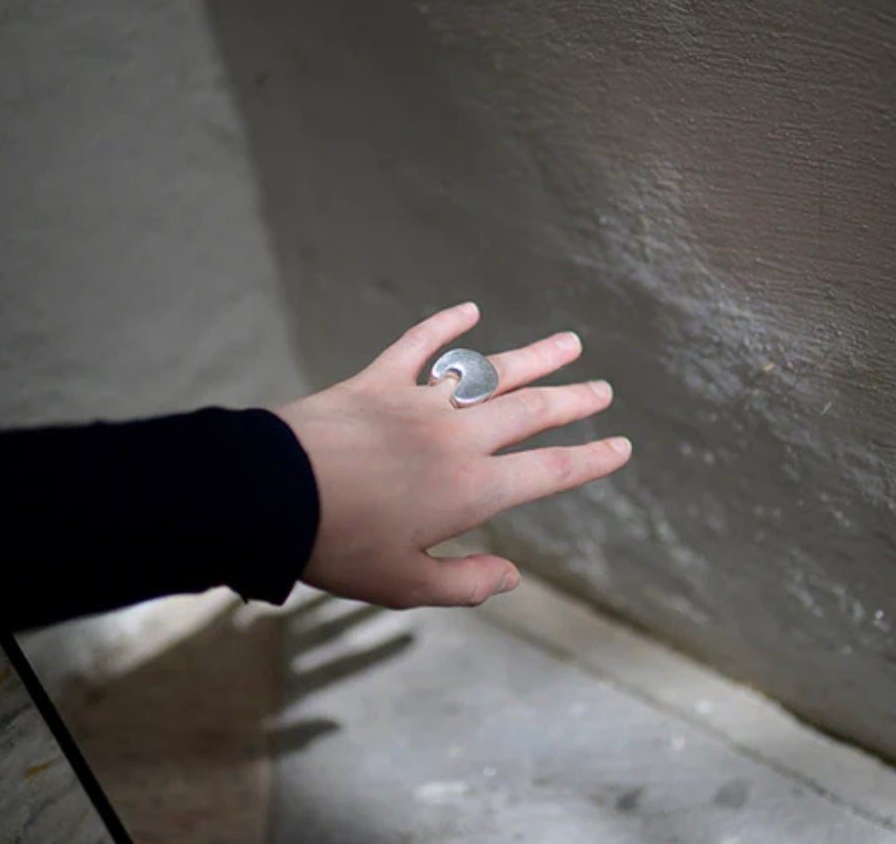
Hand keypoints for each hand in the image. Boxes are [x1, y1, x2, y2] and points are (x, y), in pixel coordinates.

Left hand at [272, 302, 630, 608]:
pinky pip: (419, 344)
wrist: (274, 495)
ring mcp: (421, 402)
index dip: (591, 460)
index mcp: (471, 490)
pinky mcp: (380, 380)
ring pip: (490, 372)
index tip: (621, 446)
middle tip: (602, 388)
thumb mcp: (405, 585)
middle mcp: (458, 438)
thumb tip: (512, 577)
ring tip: (568, 343)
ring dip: (533, 356)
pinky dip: (445, 325)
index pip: (550, 470)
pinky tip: (469, 309)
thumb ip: (465, 582)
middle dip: (572, 400)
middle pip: (531, 411)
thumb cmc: (339, 546)